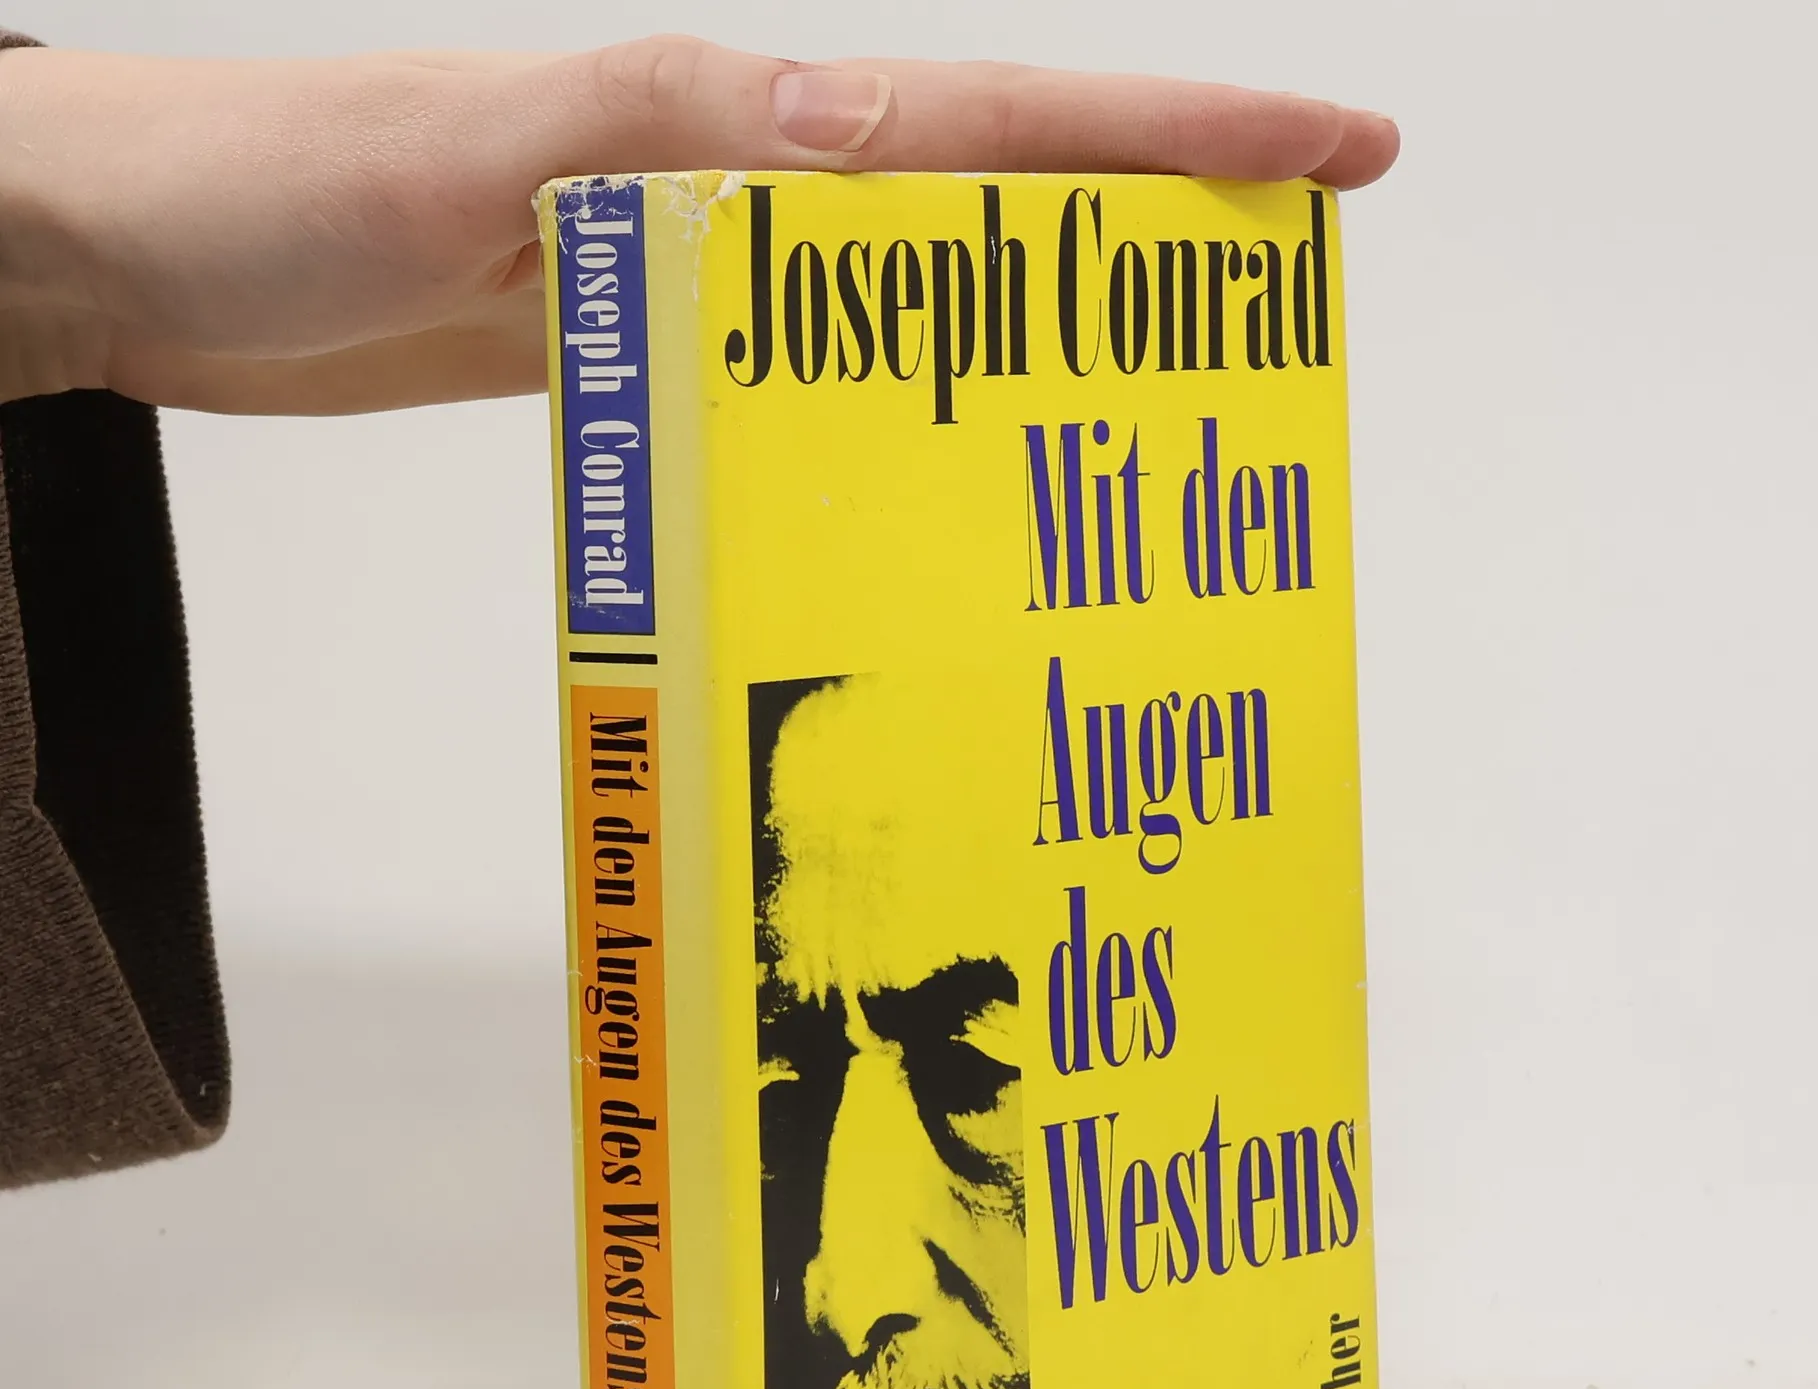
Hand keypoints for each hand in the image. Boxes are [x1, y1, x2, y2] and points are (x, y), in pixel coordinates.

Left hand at [0, 39, 1396, 414]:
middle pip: (991, 219)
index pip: (994, 124)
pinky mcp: (640, 356)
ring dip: (1031, 364)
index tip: (1327, 155)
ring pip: (911, 317)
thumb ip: (670, 131)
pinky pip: (804, 388)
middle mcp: (735, 194)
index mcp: (730, 126)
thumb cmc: (268, 178)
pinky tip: (925, 490)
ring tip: (1143, 444)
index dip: (1174, 141)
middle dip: (1150, 258)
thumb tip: (873, 136)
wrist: (146, 253)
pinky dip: (888, 429)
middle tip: (1279, 333)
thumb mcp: (476, 139)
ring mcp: (693, 281)